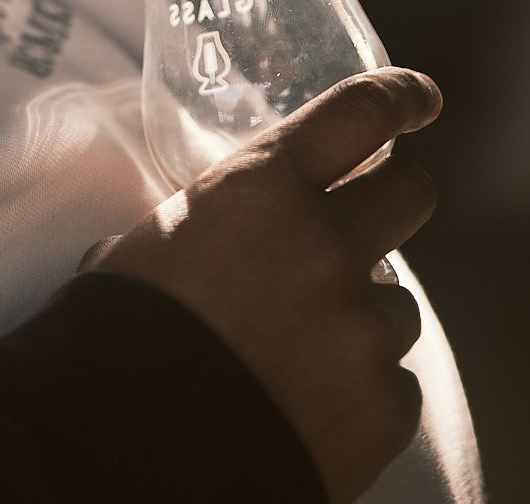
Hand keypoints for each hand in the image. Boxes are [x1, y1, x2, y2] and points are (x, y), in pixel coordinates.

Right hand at [80, 69, 441, 503]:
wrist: (133, 448)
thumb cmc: (124, 330)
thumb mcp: (149, 241)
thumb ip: (209, 216)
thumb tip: (213, 219)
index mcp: (263, 189)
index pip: (359, 112)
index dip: (400, 96)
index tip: (420, 97)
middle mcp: (327, 246)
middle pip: (410, 192)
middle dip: (399, 194)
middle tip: (372, 213)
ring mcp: (362, 328)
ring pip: (397, 299)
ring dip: (361, 310)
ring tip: (298, 345)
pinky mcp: (385, 406)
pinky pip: (392, 380)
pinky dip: (358, 386)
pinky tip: (305, 401)